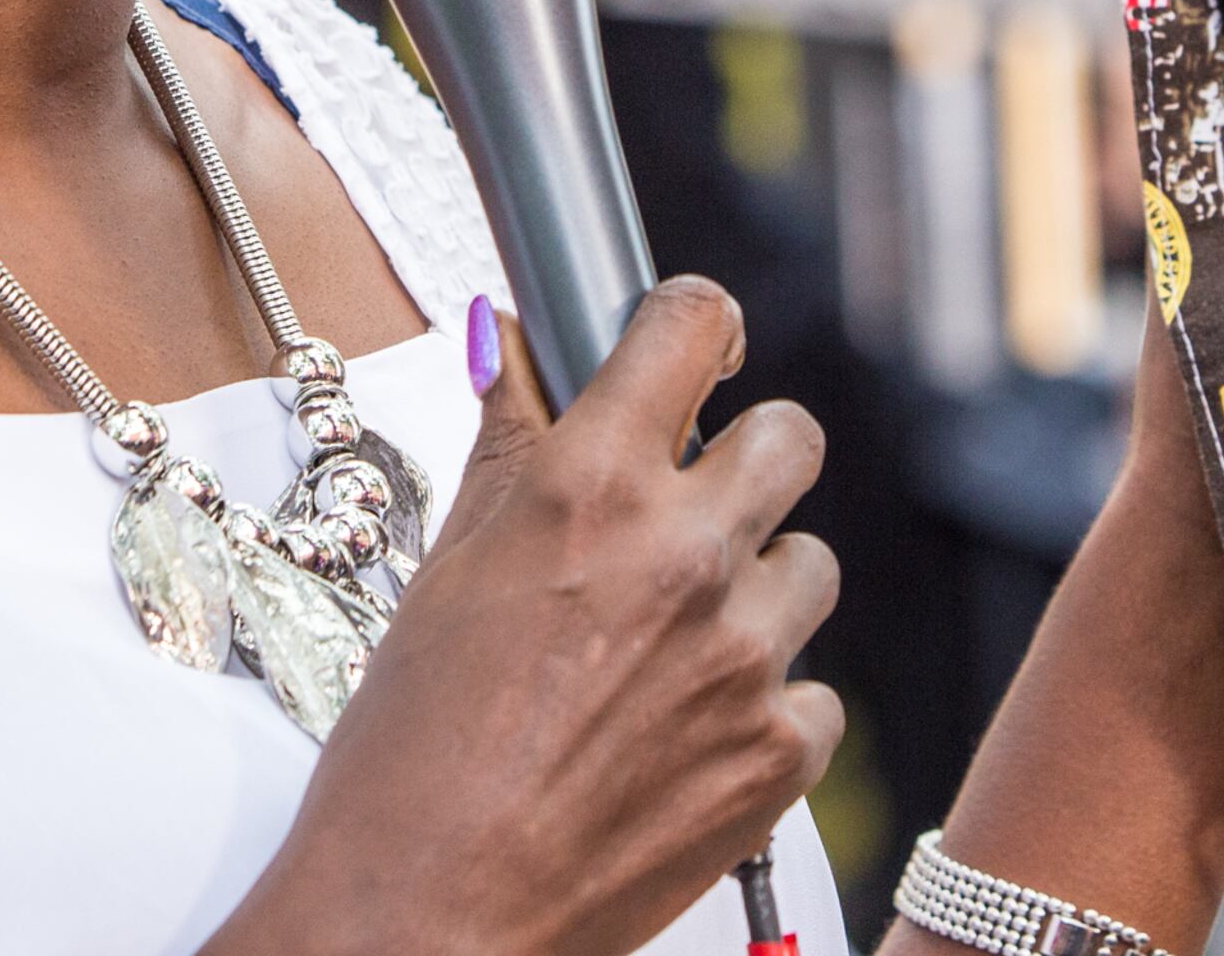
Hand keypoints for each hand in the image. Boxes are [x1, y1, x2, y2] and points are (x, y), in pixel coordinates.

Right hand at [228, 279, 841, 955]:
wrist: (428, 914)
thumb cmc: (410, 755)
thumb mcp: (446, 569)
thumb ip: (507, 445)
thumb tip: (511, 344)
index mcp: (590, 486)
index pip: (691, 326)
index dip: (695, 328)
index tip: (696, 348)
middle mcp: (685, 552)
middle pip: (791, 437)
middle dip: (745, 461)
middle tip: (693, 511)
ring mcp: (746, 654)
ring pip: (811, 565)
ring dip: (757, 592)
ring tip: (672, 651)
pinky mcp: (782, 752)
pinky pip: (814, 692)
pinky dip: (763, 709)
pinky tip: (683, 736)